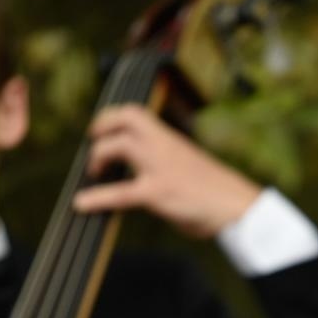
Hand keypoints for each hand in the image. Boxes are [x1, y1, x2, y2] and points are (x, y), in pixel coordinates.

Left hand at [72, 105, 262, 237]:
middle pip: (124, 118)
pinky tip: (82, 204)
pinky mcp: (158, 193)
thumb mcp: (187, 164)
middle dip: (101, 127)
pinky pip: (120, 192)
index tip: (101, 129)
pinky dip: (96, 197)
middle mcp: (163, 145)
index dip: (112, 117)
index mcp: (170, 138)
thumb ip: (165, 160)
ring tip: (94, 173)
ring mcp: (159, 167)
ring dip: (97, 157)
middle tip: (93, 143)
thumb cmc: (214, 189)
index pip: (136, 113)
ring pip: (117, 146)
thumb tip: (146, 169)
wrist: (236, 205)